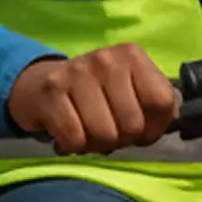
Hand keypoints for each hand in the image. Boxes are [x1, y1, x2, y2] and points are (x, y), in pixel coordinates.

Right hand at [7, 45, 180, 154]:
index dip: (154, 128)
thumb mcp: (129, 89)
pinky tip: (71, 133)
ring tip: (90, 133)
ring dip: (98, 145)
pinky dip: (75, 146)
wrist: (39, 85)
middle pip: (132, 124)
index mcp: (132, 55)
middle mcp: (106, 58)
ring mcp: (77, 72)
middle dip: (123, 139)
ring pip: (104, 134)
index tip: (141, 130)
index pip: (161, 102)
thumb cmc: (95, 94)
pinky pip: (75, 139)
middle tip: (110, 131)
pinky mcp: (51, 91)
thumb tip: (161, 128)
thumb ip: (153, 105)